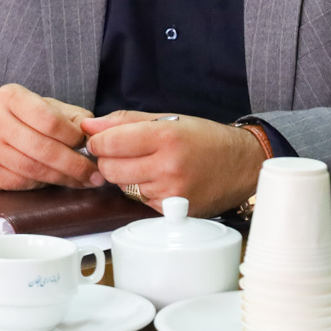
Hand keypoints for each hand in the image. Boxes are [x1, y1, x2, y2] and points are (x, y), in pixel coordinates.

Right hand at [0, 83, 98, 189]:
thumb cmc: (8, 118)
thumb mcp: (33, 104)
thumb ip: (66, 115)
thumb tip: (94, 133)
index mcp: (10, 97)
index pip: (50, 120)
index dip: (74, 137)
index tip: (90, 147)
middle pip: (45, 149)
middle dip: (76, 165)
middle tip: (96, 174)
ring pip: (35, 170)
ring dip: (64, 179)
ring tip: (83, 181)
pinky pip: (22, 183)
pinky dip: (43, 185)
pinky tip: (54, 182)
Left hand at [80, 111, 267, 215]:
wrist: (242, 164)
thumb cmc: (205, 139)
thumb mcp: (167, 119)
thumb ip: (123, 121)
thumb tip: (89, 127)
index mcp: (165, 136)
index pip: (109, 143)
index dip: (97, 142)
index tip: (100, 140)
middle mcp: (168, 166)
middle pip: (110, 170)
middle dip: (108, 160)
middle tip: (122, 153)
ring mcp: (172, 192)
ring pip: (122, 187)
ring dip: (125, 177)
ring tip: (147, 164)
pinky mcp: (174, 211)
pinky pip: (140, 201)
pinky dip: (142, 191)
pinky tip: (159, 180)